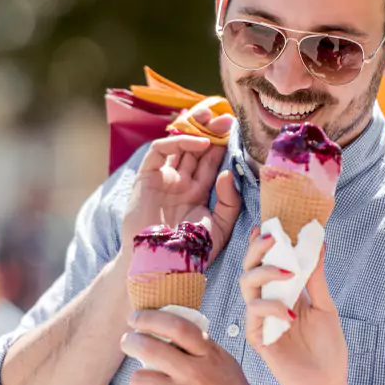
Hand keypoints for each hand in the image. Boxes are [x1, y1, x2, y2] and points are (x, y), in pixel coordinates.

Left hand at [120, 310, 287, 384]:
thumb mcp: (224, 363)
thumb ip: (199, 348)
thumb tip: (167, 332)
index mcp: (210, 355)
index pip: (176, 326)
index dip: (150, 318)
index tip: (136, 317)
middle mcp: (197, 375)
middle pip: (150, 349)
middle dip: (131, 342)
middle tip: (128, 342)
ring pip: (140, 380)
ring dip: (141, 380)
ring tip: (150, 383)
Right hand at [122, 111, 239, 260]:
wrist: (162, 265)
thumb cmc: (190, 251)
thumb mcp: (220, 227)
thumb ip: (230, 201)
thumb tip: (228, 172)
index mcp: (197, 192)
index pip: (210, 161)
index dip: (222, 144)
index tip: (238, 130)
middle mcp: (180, 182)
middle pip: (195, 148)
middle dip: (210, 130)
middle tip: (227, 118)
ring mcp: (163, 179)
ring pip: (177, 144)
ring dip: (195, 129)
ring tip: (214, 121)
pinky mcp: (146, 178)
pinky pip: (158, 151)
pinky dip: (176, 142)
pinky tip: (199, 143)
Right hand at [238, 227, 349, 384]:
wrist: (327, 384)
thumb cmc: (327, 349)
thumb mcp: (326, 307)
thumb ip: (317, 278)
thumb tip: (318, 245)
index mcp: (283, 293)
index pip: (266, 263)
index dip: (262, 244)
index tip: (267, 225)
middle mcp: (267, 303)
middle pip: (250, 269)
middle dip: (257, 250)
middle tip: (273, 238)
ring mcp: (259, 320)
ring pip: (247, 286)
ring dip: (265, 273)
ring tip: (289, 272)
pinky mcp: (256, 337)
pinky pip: (254, 314)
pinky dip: (272, 307)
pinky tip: (291, 313)